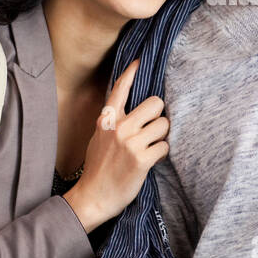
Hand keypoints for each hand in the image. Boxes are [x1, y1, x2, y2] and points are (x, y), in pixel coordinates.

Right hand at [62, 59, 168, 231]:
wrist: (93, 197)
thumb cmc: (97, 168)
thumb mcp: (99, 137)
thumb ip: (113, 121)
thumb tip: (131, 109)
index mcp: (107, 120)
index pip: (121, 89)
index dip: (132, 72)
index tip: (140, 61)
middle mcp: (119, 127)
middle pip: (155, 103)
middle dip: (158, 115)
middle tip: (152, 128)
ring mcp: (131, 142)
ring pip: (164, 125)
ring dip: (161, 137)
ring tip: (149, 147)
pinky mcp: (142, 160)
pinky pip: (165, 147)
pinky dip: (161, 154)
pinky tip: (150, 160)